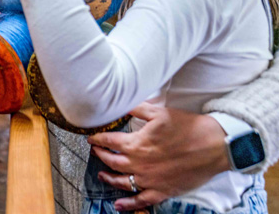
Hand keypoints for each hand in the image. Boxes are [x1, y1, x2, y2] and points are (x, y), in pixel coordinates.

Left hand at [87, 102, 230, 210]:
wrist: (215, 146)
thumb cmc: (188, 127)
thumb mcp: (159, 112)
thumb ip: (136, 109)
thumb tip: (121, 104)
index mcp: (137, 143)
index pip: (109, 141)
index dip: (98, 138)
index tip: (92, 137)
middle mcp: (140, 164)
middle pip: (112, 161)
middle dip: (100, 155)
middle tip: (95, 151)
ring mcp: (151, 180)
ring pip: (122, 181)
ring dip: (109, 178)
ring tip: (101, 174)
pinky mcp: (163, 191)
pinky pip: (142, 200)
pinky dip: (129, 204)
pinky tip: (118, 205)